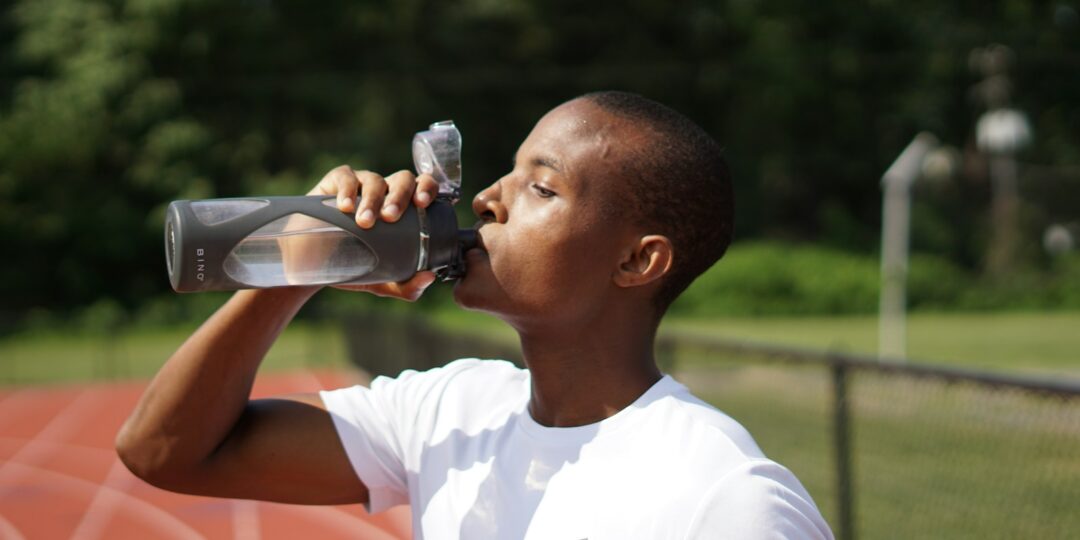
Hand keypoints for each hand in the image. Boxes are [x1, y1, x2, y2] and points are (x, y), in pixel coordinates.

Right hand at [305, 165, 439, 300]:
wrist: (315, 265)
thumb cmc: (356, 266)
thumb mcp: (383, 281)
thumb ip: (407, 286)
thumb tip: (429, 277)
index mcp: (405, 208)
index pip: (424, 187)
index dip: (427, 188)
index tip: (422, 204)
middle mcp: (387, 192)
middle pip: (403, 179)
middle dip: (400, 196)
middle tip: (390, 217)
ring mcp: (361, 184)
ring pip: (375, 180)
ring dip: (372, 200)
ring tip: (364, 221)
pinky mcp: (335, 182)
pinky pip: (346, 177)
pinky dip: (347, 190)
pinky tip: (345, 207)